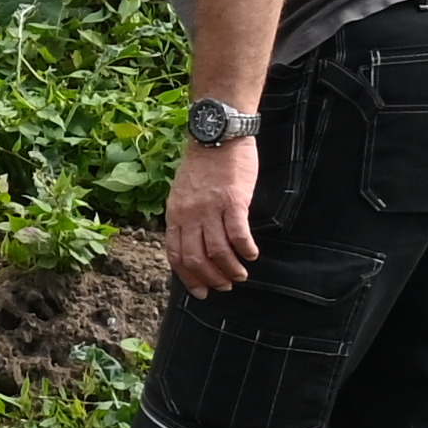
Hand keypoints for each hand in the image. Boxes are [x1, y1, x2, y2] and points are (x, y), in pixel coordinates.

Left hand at [166, 139, 261, 294]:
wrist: (217, 136)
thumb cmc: (203, 165)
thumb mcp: (183, 193)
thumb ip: (186, 217)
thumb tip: (194, 244)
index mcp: (175, 214)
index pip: (176, 255)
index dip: (188, 278)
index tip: (201, 292)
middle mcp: (189, 214)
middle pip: (196, 258)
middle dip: (211, 278)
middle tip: (225, 286)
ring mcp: (210, 208)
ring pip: (218, 251)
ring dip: (231, 269)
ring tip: (241, 275)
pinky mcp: (233, 201)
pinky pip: (238, 234)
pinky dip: (245, 249)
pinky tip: (252, 255)